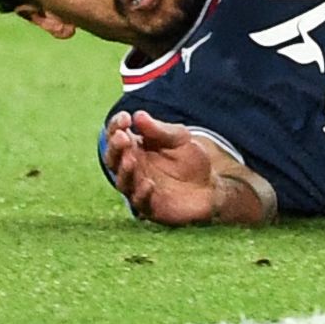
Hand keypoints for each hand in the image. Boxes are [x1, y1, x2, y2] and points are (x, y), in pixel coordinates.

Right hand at [103, 111, 269, 224]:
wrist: (210, 186)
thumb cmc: (190, 159)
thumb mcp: (179, 138)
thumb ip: (159, 130)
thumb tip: (138, 115)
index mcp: (134, 148)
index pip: (117, 136)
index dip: (116, 127)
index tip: (125, 118)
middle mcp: (131, 169)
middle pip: (113, 159)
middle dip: (116, 148)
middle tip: (122, 137)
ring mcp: (137, 189)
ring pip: (123, 182)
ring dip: (125, 170)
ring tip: (131, 159)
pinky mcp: (150, 208)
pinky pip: (141, 203)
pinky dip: (142, 193)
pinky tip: (149, 183)